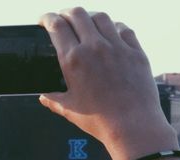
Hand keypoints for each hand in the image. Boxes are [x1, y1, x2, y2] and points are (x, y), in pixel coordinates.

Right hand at [39, 8, 177, 159]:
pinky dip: (115, 27)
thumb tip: (43, 96)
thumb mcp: (70, 110)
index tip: (45, 20)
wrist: (133, 126)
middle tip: (64, 19)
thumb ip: (53, 100)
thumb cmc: (101, 121)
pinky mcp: (136, 53)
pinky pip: (124, 29)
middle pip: (77, 13)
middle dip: (66, 13)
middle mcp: (95, 48)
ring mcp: (118, 48)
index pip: (56, 25)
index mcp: (74, 60)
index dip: (47, 18)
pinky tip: (112, 33)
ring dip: (90, 17)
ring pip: (101, 17)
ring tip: (87, 24)